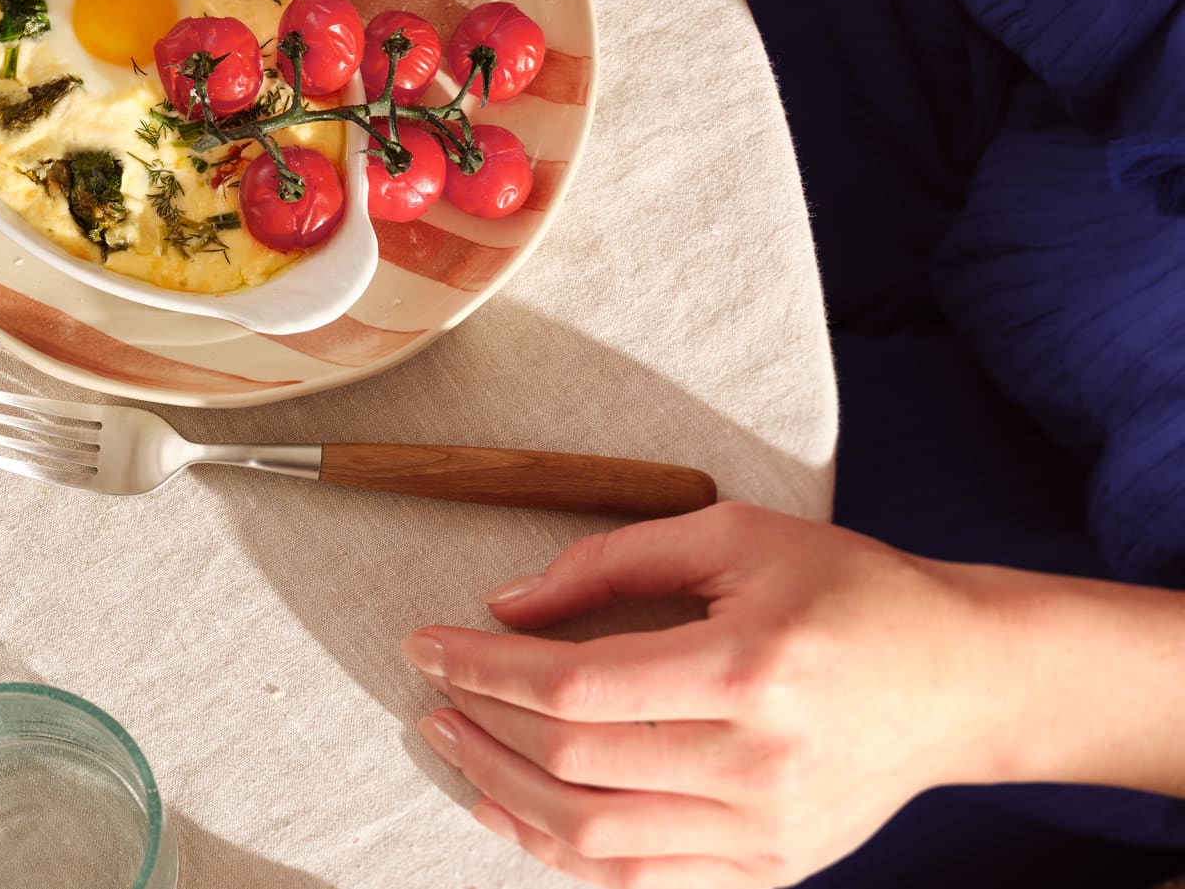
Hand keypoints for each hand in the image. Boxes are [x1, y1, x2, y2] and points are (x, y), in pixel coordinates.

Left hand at [401, 503, 1028, 888]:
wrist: (964, 680)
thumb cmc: (851, 591)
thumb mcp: (736, 537)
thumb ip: (613, 559)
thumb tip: (506, 603)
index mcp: (750, 669)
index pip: (574, 685)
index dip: (483, 668)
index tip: (427, 644)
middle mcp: (757, 762)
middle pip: (572, 761)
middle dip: (480, 724)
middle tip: (434, 690)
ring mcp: (764, 829)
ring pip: (591, 836)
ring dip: (500, 792)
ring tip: (454, 744)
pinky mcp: (768, 867)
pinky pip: (636, 879)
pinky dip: (558, 850)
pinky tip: (511, 808)